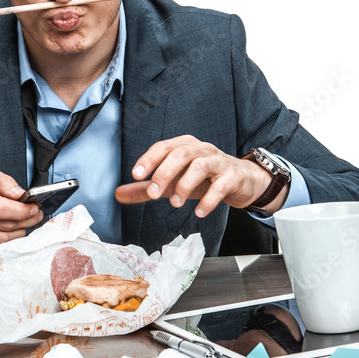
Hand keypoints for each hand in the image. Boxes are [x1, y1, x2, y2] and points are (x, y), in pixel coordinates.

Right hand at [0, 164, 42, 256]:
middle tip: (35, 214)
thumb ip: (2, 180)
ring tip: (24, 223)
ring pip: (1, 239)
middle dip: (26, 220)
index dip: (22, 211)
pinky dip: (4, 240)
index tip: (34, 208)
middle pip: (4, 225)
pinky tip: (7, 230)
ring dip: (18, 232)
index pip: (1, 209)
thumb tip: (20, 194)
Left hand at [114, 135, 286, 216]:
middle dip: (164, 172)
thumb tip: (117, 194)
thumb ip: (146, 188)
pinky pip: (221, 185)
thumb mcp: (173, 182)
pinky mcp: (233, 177)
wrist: (242, 181)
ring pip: (200, 166)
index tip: (136, 174)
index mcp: (185, 146)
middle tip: (153, 193)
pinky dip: (208, 199)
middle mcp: (202, 150)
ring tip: (174, 203)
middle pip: (181, 154)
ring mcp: (219, 162)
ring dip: (184, 185)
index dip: (149, 159)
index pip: (163, 147)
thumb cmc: (204, 179)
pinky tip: (199, 211)